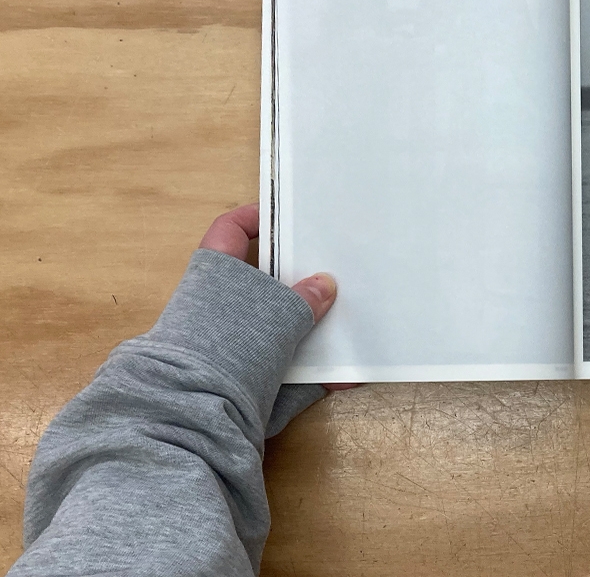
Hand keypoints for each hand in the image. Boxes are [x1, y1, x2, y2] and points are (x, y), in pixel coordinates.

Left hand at [199, 204, 356, 389]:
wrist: (196, 416)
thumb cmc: (228, 346)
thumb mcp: (274, 311)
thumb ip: (302, 298)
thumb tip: (325, 285)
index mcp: (215, 274)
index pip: (231, 230)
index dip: (257, 216)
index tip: (291, 215)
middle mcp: (221, 307)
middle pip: (265, 282)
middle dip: (301, 279)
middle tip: (336, 268)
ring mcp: (234, 344)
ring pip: (280, 327)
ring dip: (313, 329)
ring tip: (351, 321)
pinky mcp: (246, 379)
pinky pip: (289, 369)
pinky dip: (316, 374)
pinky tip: (347, 377)